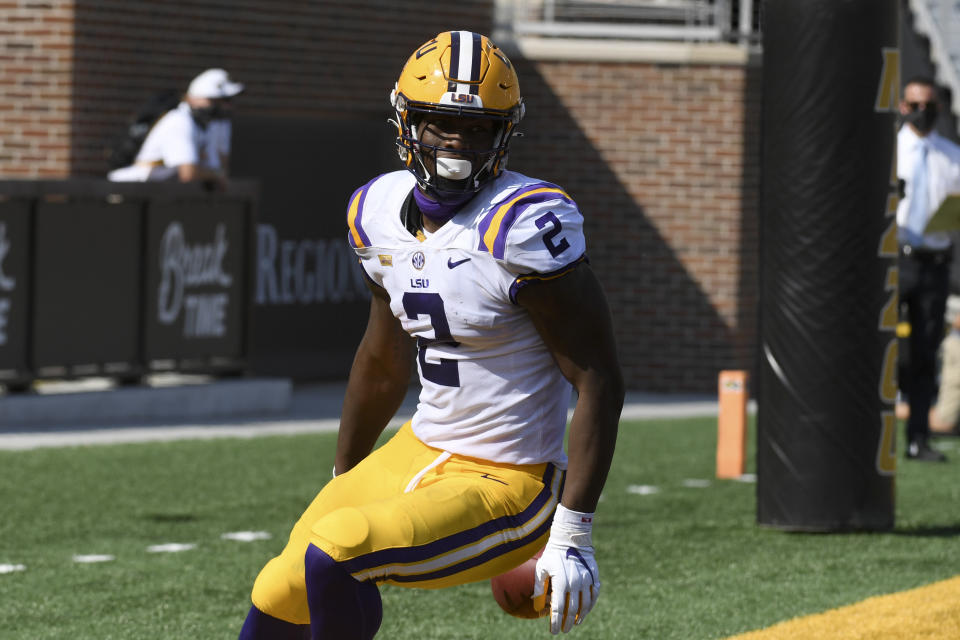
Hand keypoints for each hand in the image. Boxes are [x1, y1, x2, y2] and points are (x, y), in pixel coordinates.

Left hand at [533, 505, 599, 633]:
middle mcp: (575, 583)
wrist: (570, 538)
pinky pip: (594, 595)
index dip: (556, 622)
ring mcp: (586, 580)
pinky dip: (590, 605)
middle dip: (567, 623)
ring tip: (574, 623)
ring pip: (585, 605)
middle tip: (564, 630)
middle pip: (572, 610)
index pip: (558, 609)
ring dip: (580, 617)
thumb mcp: (541, 569)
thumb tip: (537, 606)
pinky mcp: (594, 576)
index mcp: (560, 582)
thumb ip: (539, 588)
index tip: (554, 631)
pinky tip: (585, 611)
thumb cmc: (552, 554)